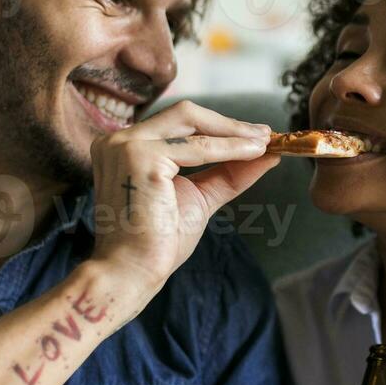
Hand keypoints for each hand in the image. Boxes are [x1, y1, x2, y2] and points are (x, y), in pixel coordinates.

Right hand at [89, 100, 278, 287]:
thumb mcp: (199, 196)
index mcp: (127, 146)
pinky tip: (252, 153)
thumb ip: (226, 172)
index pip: (179, 124)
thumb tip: (264, 154)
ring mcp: (127, 145)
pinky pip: (197, 147)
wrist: (133, 271)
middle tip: (266, 134)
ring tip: (265, 143)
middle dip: (229, 123)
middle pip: (185, 113)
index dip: (220, 127)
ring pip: (191, 122)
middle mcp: (120, 139)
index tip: (255, 136)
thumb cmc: (157, 240)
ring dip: (233, 133)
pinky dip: (229, 149)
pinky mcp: (141, 157)